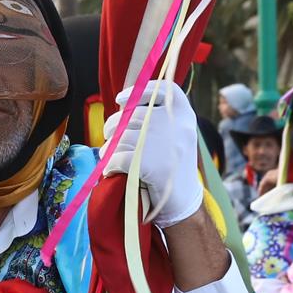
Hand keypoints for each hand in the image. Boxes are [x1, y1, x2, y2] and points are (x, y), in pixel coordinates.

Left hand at [104, 82, 205, 226]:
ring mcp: (162, 143)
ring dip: (109, 148)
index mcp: (185, 116)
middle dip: (113, 125)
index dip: (140, 90)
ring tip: (108, 156)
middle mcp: (176, 124)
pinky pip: (116, 157)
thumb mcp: (177, 137)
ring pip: (121, 137)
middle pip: (133, 114)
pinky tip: (110, 170)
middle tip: (108, 136)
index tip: (121, 99)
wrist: (183, 203)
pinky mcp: (147, 163)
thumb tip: (125, 104)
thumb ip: (160, 119)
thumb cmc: (173, 168)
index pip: (165, 89)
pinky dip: (109, 165)